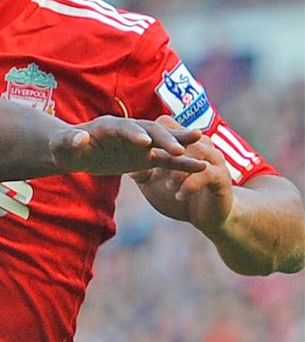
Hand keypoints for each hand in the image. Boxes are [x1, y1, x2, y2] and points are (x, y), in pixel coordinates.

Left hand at [51, 115, 205, 176]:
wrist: (73, 152)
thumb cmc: (65, 149)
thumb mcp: (62, 148)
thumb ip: (70, 142)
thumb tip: (80, 138)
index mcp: (108, 126)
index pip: (123, 127)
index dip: (133, 133)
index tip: (144, 143)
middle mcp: (128, 131)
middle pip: (149, 131)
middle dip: (163, 139)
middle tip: (178, 149)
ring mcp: (139, 143)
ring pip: (163, 141)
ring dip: (181, 143)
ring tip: (202, 146)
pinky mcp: (146, 157)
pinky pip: (166, 160)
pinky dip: (182, 163)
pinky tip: (200, 167)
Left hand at [129, 116, 233, 233]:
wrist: (208, 217)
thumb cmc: (178, 195)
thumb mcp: (154, 185)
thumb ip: (140, 172)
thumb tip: (119, 161)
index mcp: (182, 143)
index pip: (166, 125)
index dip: (148, 130)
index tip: (129, 142)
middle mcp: (199, 146)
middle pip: (182, 135)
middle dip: (165, 146)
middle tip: (149, 159)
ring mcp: (212, 160)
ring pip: (196, 152)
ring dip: (178, 169)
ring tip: (167, 185)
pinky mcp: (221, 177)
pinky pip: (206, 174)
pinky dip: (189, 184)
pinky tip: (178, 195)